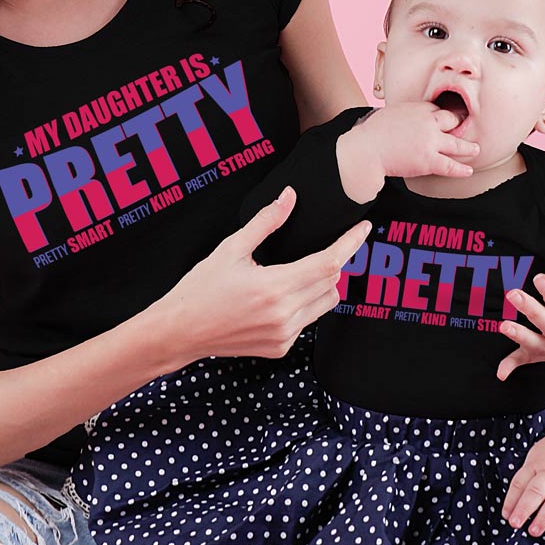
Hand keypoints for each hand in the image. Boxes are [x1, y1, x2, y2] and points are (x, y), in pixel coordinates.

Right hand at [158, 187, 370, 362]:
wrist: (180, 331)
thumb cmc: (201, 288)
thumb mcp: (231, 249)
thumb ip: (266, 222)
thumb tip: (289, 197)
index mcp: (274, 286)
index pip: (329, 262)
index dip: (350, 243)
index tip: (363, 228)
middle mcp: (284, 314)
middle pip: (332, 282)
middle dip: (333, 261)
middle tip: (319, 246)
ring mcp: (284, 335)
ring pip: (326, 303)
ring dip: (322, 284)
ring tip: (297, 272)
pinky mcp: (280, 348)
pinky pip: (309, 320)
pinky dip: (306, 304)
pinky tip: (282, 296)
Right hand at [336, 102, 479, 202]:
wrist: (367, 149)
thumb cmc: (372, 133)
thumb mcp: (389, 113)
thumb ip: (403, 114)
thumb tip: (403, 118)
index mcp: (417, 108)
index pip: (437, 109)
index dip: (441, 116)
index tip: (444, 120)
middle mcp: (428, 122)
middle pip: (452, 121)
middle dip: (458, 125)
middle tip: (464, 129)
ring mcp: (431, 142)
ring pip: (457, 144)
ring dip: (468, 148)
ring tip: (475, 150)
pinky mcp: (429, 160)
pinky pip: (451, 166)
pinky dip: (461, 170)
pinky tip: (467, 171)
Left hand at [502, 428, 544, 535]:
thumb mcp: (539, 455)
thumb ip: (531, 473)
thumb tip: (518, 497)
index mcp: (536, 465)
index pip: (519, 482)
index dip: (511, 499)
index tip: (505, 515)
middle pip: (534, 491)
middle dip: (523, 508)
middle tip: (514, 523)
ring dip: (544, 517)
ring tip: (534, 531)